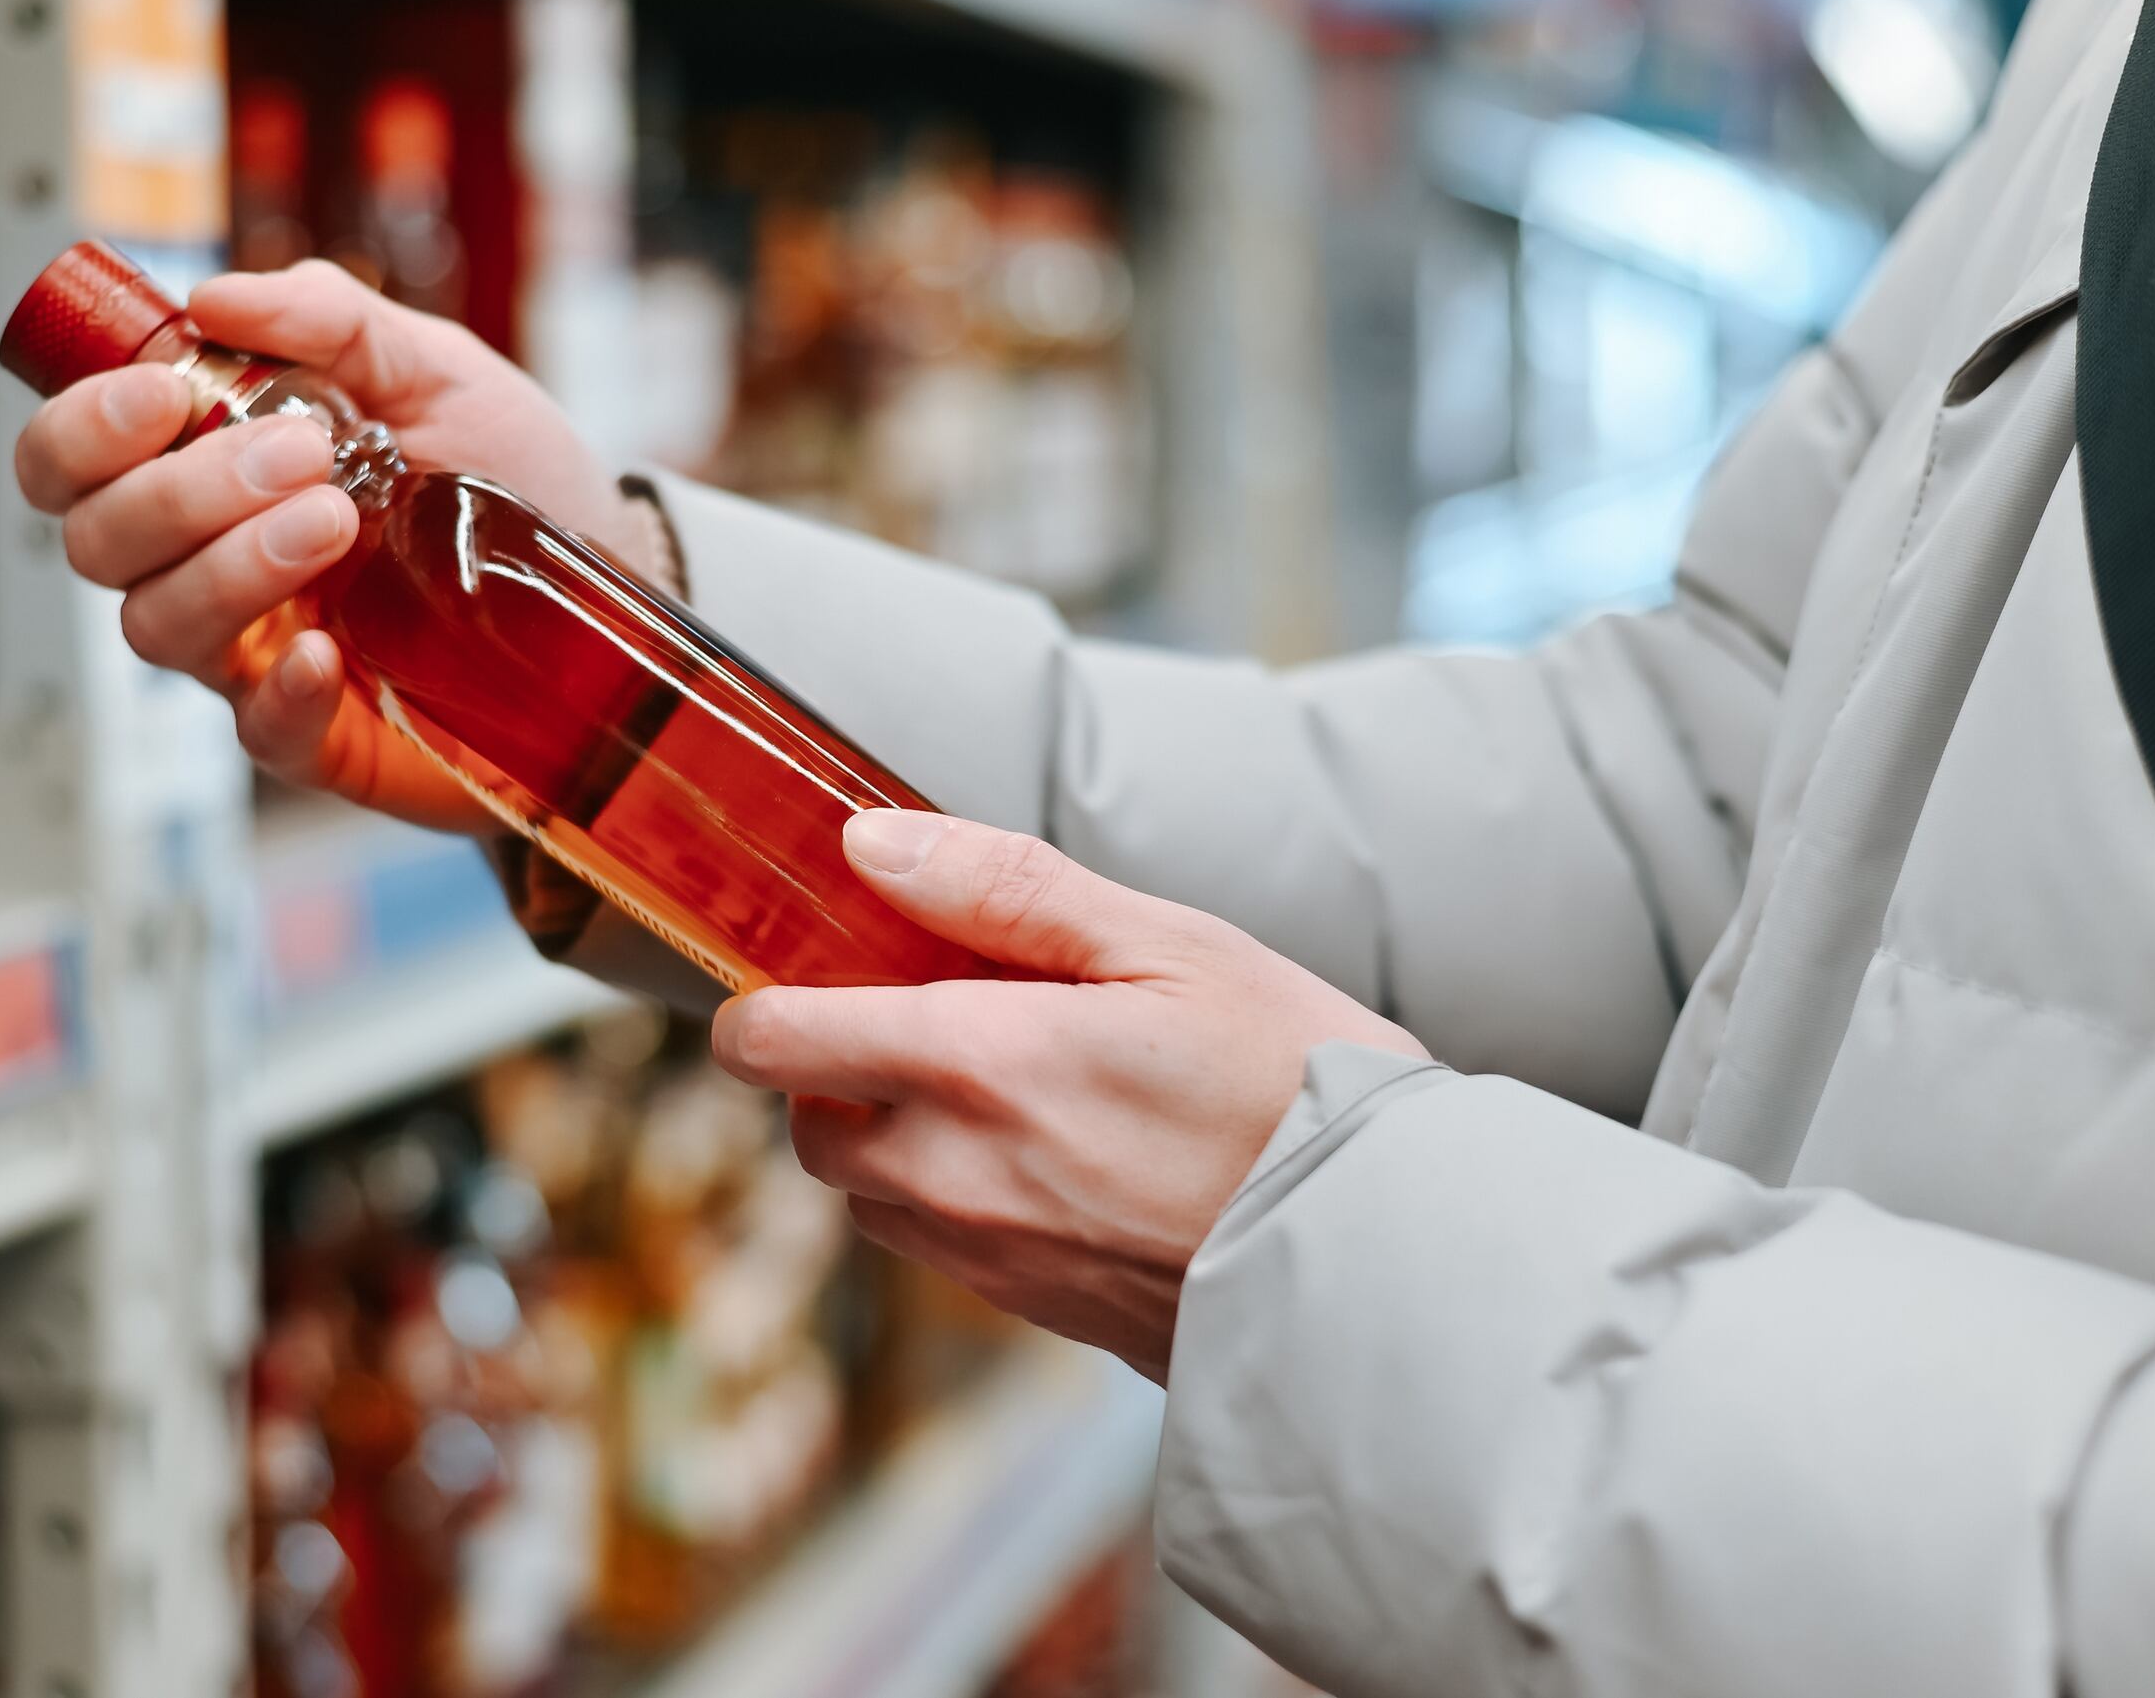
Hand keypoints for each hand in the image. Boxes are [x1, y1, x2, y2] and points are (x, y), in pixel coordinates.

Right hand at [11, 260, 666, 828]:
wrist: (612, 571)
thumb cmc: (507, 472)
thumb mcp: (433, 366)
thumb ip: (332, 319)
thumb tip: (213, 298)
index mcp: (211, 469)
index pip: (73, 463)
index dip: (83, 429)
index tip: (165, 392)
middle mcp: (212, 562)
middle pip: (100, 544)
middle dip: (178, 489)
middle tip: (302, 452)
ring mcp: (259, 655)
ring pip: (158, 631)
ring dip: (228, 567)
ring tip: (337, 521)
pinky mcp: (323, 736)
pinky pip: (257, 731)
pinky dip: (278, 692)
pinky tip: (325, 652)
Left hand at [710, 811, 1431, 1380]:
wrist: (1391, 1257)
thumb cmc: (1298, 1081)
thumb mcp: (1169, 944)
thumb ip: (1004, 890)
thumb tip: (872, 843)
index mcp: (977, 1068)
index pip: (773, 1041)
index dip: (763, 998)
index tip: (811, 961)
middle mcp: (955, 1176)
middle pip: (808, 1122)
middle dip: (842, 1064)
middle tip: (945, 1009)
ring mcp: (989, 1258)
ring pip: (870, 1192)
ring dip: (902, 1133)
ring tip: (1020, 1082)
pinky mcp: (1034, 1312)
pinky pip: (943, 1246)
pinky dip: (964, 1193)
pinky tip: (1068, 1152)